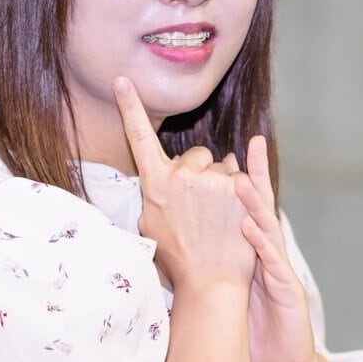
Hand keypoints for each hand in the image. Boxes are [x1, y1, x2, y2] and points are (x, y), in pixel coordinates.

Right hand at [115, 77, 255, 293]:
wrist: (211, 282)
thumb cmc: (178, 258)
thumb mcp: (151, 224)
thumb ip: (157, 193)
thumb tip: (174, 172)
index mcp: (154, 184)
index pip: (138, 137)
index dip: (129, 106)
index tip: (122, 79)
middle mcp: (180, 175)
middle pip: (195, 155)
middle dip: (198, 173)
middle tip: (198, 209)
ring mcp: (210, 179)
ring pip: (219, 167)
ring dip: (220, 185)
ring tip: (216, 220)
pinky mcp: (238, 186)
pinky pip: (240, 176)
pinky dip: (239, 193)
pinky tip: (233, 218)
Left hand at [233, 134, 320, 361]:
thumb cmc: (253, 327)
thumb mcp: (232, 289)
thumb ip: (219, 261)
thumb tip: (188, 238)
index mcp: (256, 252)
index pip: (248, 210)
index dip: (244, 179)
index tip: (233, 150)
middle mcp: (271, 255)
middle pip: (264, 210)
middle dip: (258, 176)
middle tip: (250, 145)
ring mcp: (281, 271)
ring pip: (269, 231)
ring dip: (255, 204)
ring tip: (240, 179)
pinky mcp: (288, 291)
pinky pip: (274, 264)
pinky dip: (262, 244)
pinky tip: (250, 227)